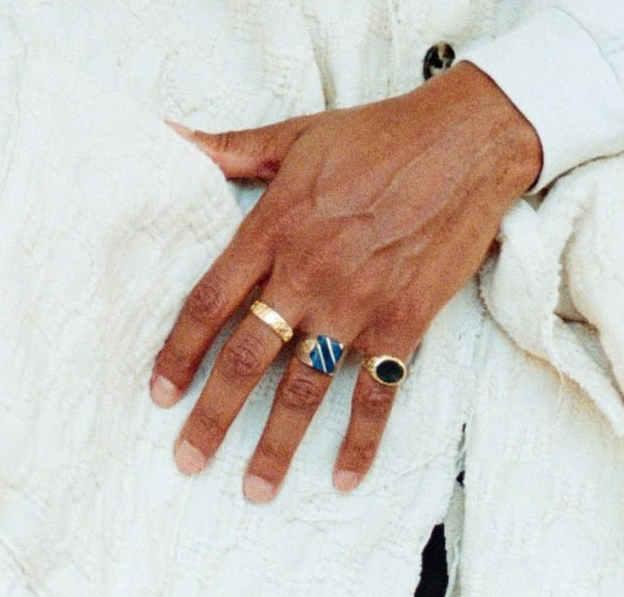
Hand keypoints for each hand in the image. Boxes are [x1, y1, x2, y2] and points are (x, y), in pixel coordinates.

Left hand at [150, 63, 540, 502]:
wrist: (463, 143)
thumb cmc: (375, 135)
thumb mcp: (295, 135)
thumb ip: (229, 148)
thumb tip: (167, 134)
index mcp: (275, 226)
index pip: (211, 300)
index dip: (180, 351)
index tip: (160, 393)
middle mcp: (308, 272)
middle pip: (248, 357)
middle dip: (214, 416)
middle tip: (187, 460)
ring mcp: (357, 303)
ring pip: (305, 387)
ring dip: (277, 443)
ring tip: (253, 488)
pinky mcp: (404, 321)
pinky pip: (376, 393)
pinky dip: (361, 440)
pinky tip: (345, 477)